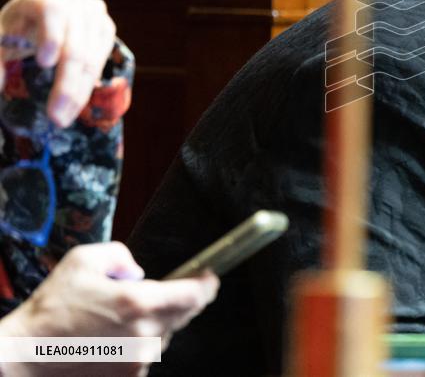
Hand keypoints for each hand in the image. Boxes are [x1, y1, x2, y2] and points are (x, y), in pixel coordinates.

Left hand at [0, 0, 115, 126]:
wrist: (34, 18)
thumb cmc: (13, 30)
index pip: (53, 11)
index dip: (51, 36)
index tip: (44, 63)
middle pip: (76, 44)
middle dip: (66, 84)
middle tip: (56, 116)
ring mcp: (95, 14)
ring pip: (92, 57)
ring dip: (78, 92)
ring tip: (62, 119)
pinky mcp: (105, 29)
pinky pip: (101, 60)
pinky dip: (87, 85)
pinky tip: (74, 104)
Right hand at [0, 243, 217, 375]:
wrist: (25, 356)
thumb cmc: (52, 308)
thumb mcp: (83, 260)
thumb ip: (120, 255)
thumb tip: (139, 272)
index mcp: (138, 302)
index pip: (195, 295)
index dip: (207, 284)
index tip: (209, 277)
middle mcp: (145, 334)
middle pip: (183, 314)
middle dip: (174, 300)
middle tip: (149, 294)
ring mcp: (138, 360)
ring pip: (165, 334)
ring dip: (153, 322)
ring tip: (116, 319)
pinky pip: (147, 354)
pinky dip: (138, 342)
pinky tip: (110, 338)